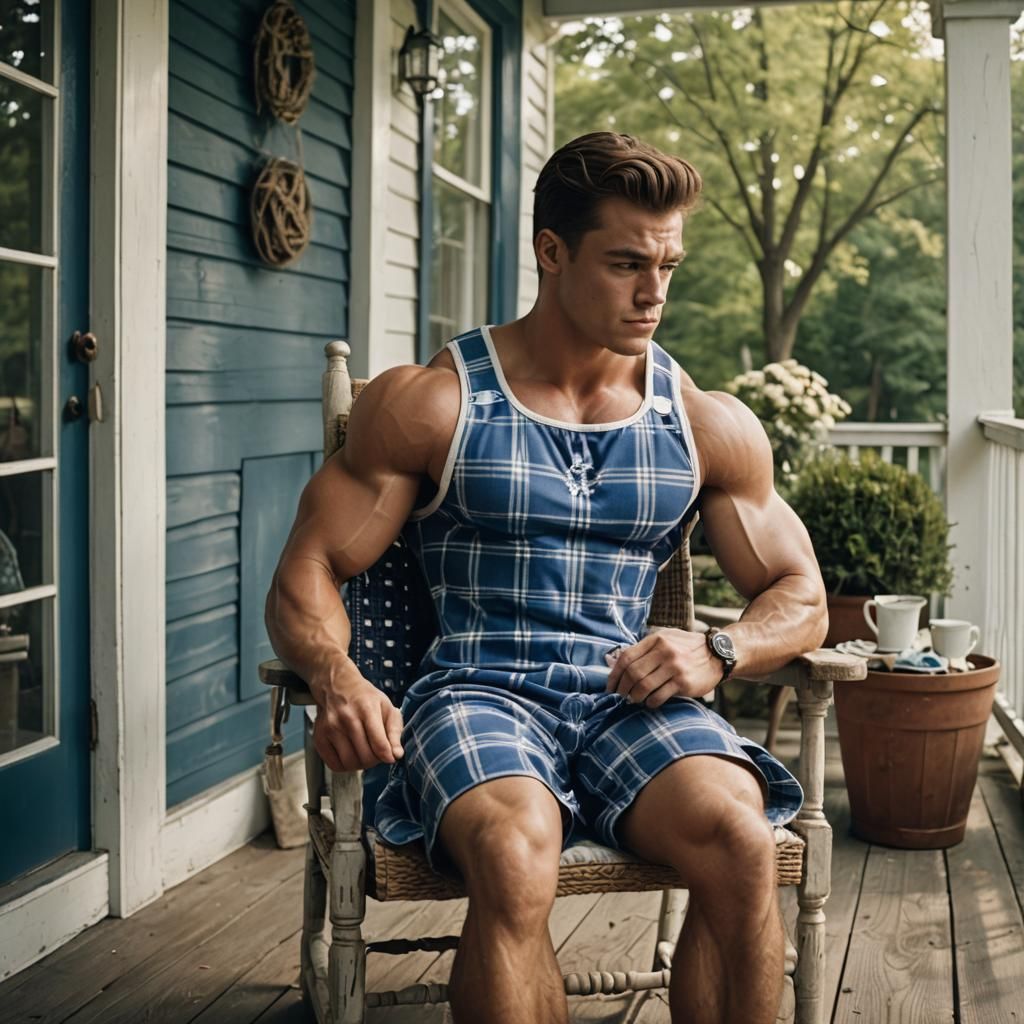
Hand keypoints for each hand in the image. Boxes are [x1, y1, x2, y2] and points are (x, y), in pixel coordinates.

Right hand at [312, 673, 404, 771]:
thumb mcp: (387, 707)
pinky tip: (350, 753)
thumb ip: (394, 731)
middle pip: (366, 757)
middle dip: (375, 760)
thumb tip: (397, 755)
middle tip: (376, 752)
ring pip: (350, 763)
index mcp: (367, 708)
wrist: (338, 687)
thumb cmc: (365, 698)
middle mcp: (347, 718)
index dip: (388, 756)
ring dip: (361, 764)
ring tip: (364, 753)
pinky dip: (345, 766)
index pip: (379, 744)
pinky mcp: (319, 737)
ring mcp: (331, 728)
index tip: (390, 758)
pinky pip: (335, 765)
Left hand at [605, 628, 722, 707]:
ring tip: (634, 699)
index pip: (626, 657)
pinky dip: (650, 702)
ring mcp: (674, 667)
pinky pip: (658, 696)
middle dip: (622, 688)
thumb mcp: (667, 638)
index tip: (610, 686)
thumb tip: (619, 663)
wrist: (718, 655)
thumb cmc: (687, 649)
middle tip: (621, 696)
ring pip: (643, 686)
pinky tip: (650, 703)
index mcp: (656, 639)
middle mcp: (664, 651)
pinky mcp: (683, 682)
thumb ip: (646, 648)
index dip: (614, 675)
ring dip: (635, 697)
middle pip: (632, 673)